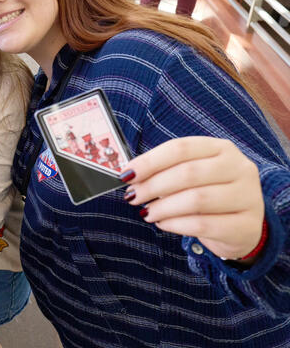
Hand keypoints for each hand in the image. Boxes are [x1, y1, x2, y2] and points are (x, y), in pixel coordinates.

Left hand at [123, 137, 264, 260]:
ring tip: (147, 212)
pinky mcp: (246, 225)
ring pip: (196, 199)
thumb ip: (165, 171)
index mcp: (222, 148)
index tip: (127, 174)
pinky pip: (203, 224)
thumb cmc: (209, 194)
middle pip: (188, 173)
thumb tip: (130, 175)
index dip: (150, 161)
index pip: (181, 148)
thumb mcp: (192, 176)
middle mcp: (239, 168)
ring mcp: (247, 196)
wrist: (242, 226)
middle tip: (133, 196)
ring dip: (163, 207)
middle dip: (153, 186)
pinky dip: (176, 224)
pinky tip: (163, 223)